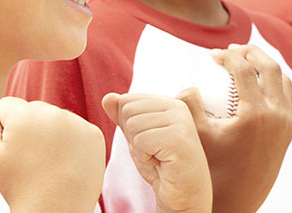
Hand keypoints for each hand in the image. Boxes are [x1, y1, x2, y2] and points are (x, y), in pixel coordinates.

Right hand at [0, 92, 104, 212]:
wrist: (55, 210)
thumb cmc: (18, 185)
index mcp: (25, 114)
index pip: (7, 105)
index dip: (4, 128)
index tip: (11, 150)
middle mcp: (53, 112)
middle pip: (33, 109)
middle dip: (28, 127)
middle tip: (29, 158)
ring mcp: (77, 122)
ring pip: (54, 117)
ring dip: (49, 132)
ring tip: (46, 161)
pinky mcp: (94, 134)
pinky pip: (76, 127)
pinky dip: (70, 140)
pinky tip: (64, 160)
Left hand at [102, 93, 211, 212]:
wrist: (183, 193)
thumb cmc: (162, 166)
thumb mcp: (136, 138)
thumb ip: (123, 117)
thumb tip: (108, 97)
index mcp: (168, 103)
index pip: (127, 100)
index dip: (129, 126)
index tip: (149, 141)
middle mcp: (177, 106)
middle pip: (128, 111)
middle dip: (133, 136)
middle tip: (153, 151)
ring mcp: (180, 121)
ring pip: (133, 125)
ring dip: (139, 148)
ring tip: (158, 156)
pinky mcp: (178, 137)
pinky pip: (140, 141)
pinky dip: (145, 157)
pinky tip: (161, 162)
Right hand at [178, 44, 291, 212]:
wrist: (234, 203)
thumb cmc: (210, 170)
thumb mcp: (195, 136)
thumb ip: (189, 104)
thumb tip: (189, 81)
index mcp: (255, 115)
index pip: (245, 70)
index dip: (228, 56)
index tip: (213, 54)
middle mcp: (277, 117)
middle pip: (271, 68)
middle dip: (251, 53)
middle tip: (232, 50)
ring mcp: (286, 125)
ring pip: (284, 81)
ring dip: (265, 65)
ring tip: (244, 61)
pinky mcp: (288, 133)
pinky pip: (286, 97)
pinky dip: (273, 82)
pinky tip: (255, 83)